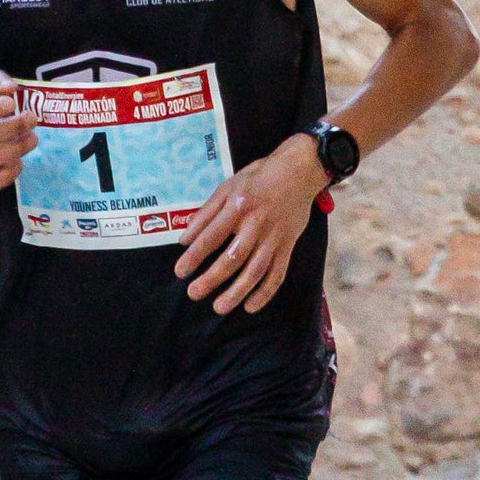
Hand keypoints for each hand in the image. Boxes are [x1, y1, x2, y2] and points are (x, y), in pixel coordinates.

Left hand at [175, 135, 324, 313]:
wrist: (299, 172)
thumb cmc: (258, 178)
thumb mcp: (227, 186)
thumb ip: (206, 213)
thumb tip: (185, 238)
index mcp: (237, 206)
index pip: (211, 236)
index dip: (194, 256)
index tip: (180, 271)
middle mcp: (256, 224)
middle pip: (232, 258)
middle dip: (211, 279)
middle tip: (194, 293)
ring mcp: (274, 237)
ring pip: (255, 271)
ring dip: (236, 292)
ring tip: (218, 307)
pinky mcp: (288, 246)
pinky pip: (277, 274)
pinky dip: (265, 293)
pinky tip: (250, 306)